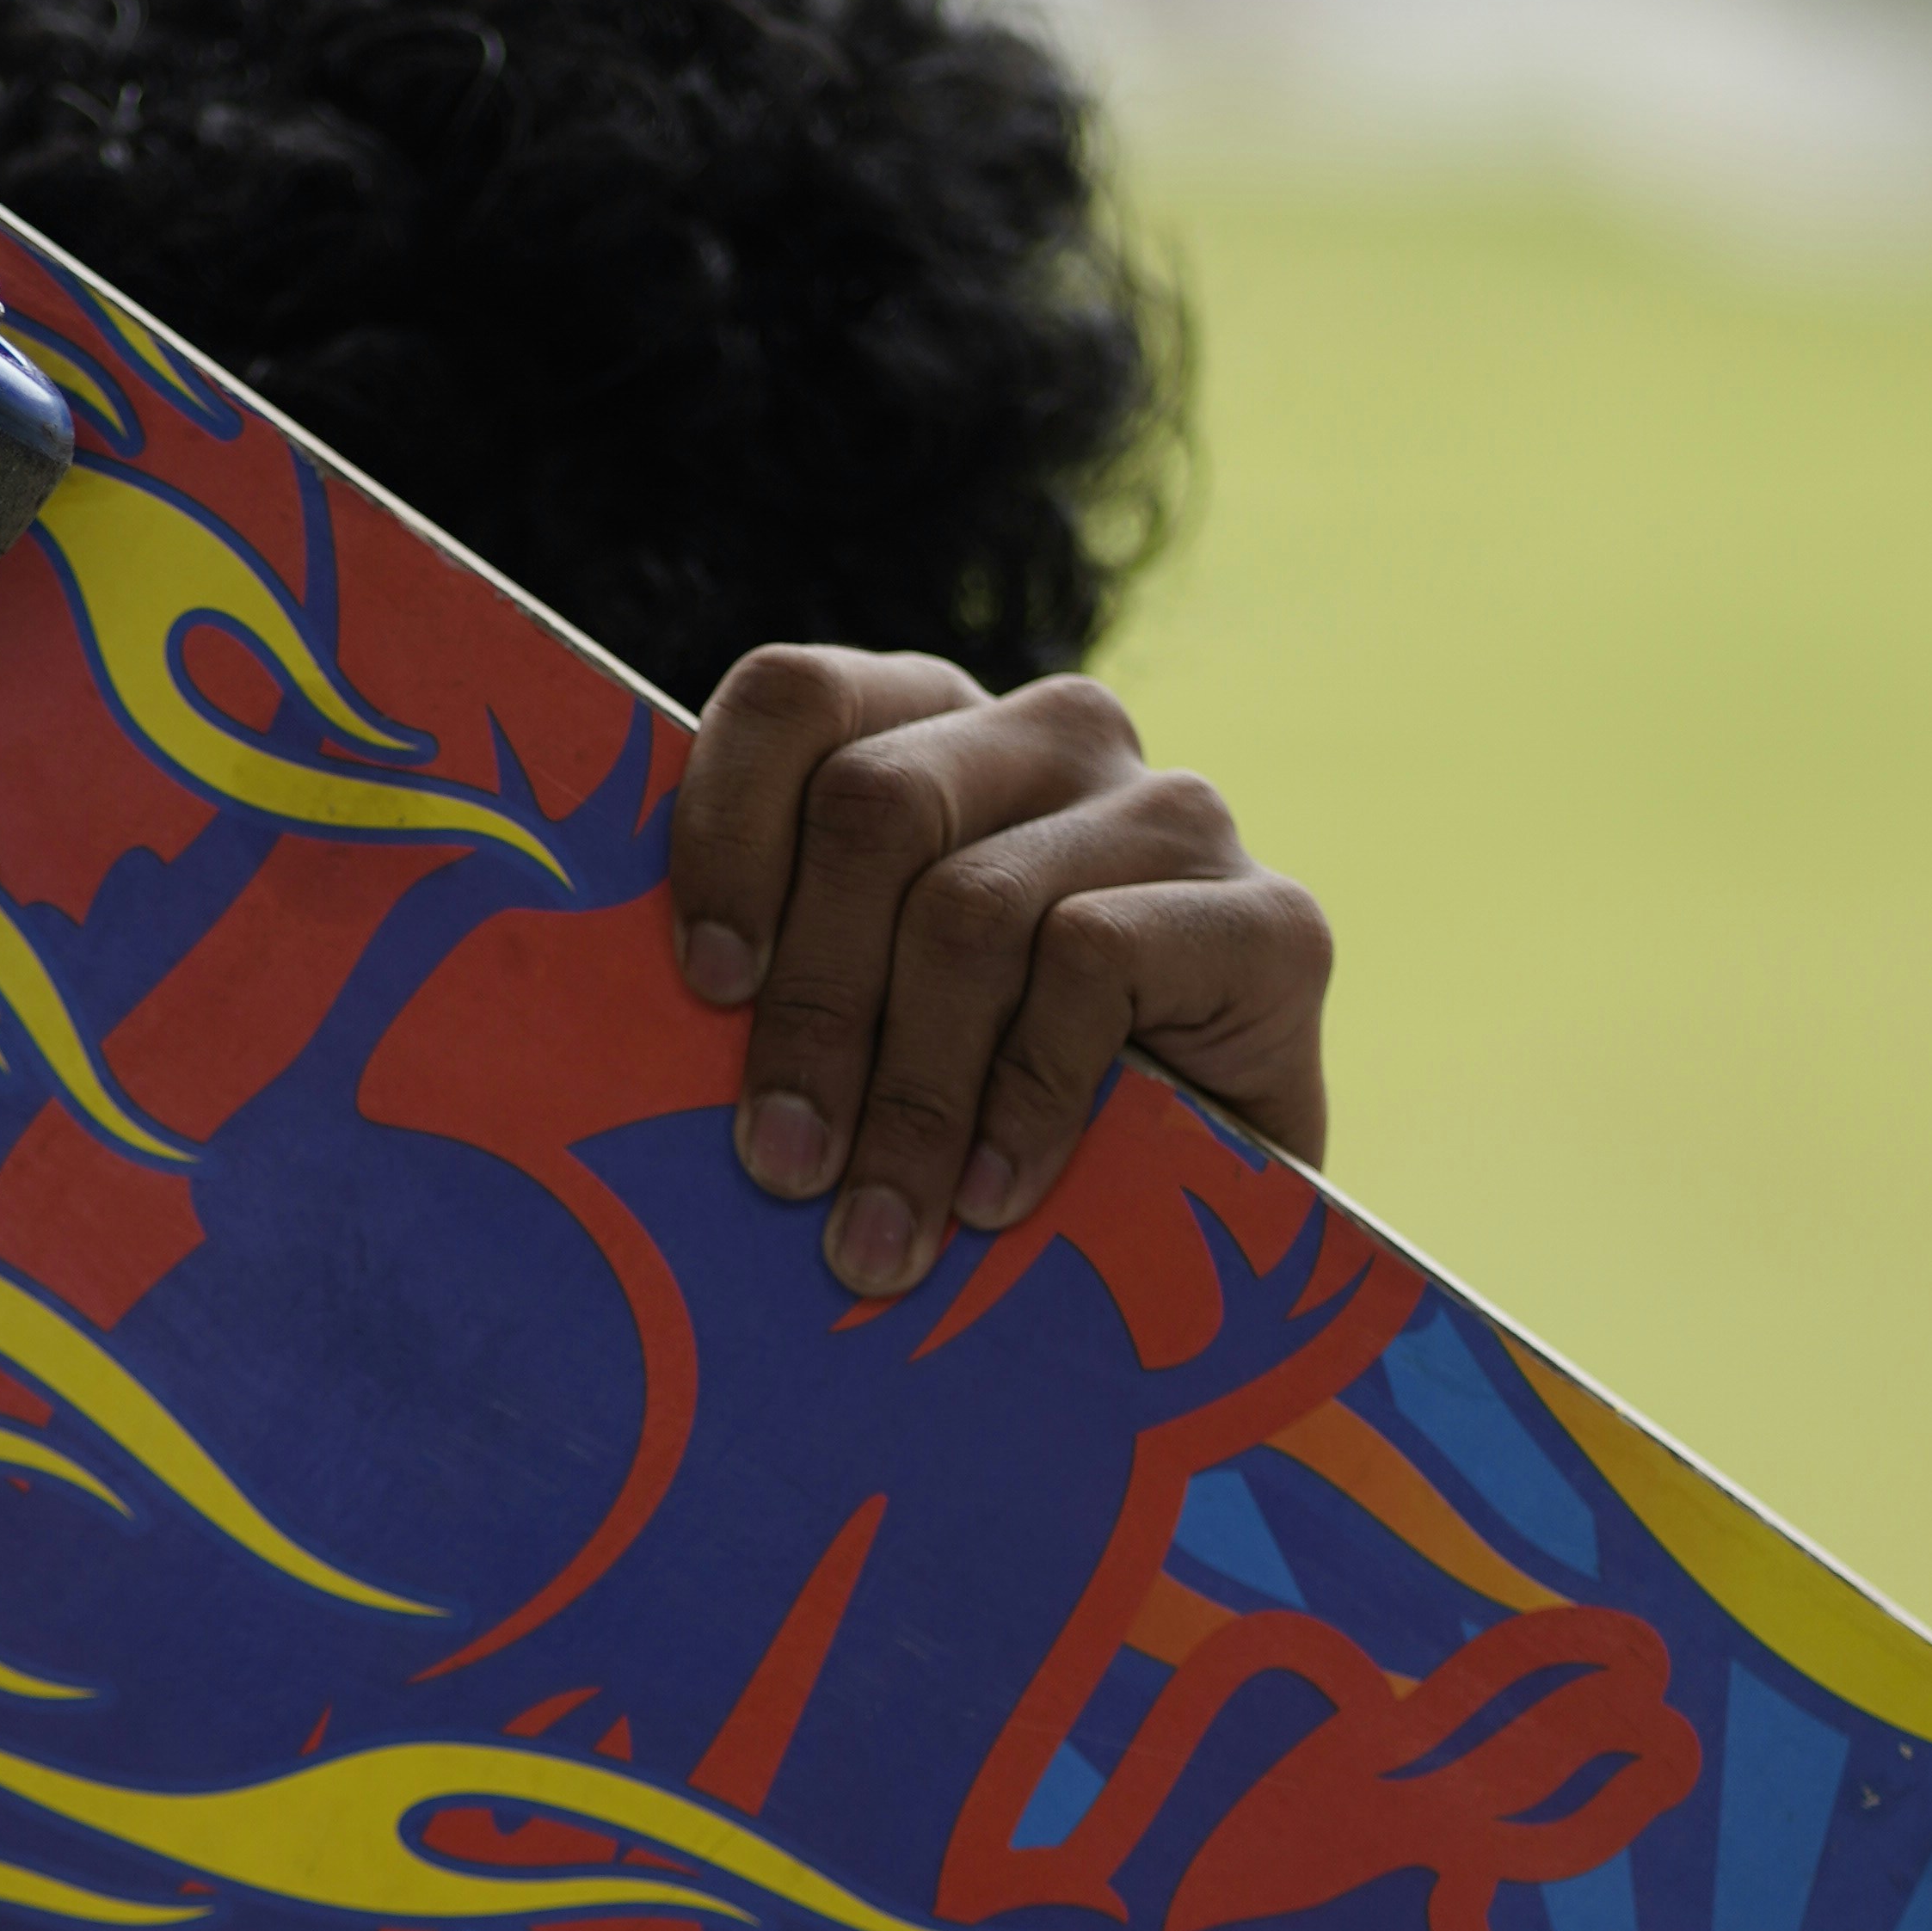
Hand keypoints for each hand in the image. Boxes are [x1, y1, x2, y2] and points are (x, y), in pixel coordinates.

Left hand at [667, 648, 1330, 1300]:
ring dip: (908, 1094)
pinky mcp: (1271, 914)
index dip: (729, 828)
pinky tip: (997, 1196)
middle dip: (813, 1006)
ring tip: (875, 1234)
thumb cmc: (988, 1111)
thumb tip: (660, 1022)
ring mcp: (1171, 812)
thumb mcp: (869, 1021)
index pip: (796, 696)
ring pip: (972, 909)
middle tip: (778, 1164)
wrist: (1209, 1211)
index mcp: (931, 728)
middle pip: (875, 811)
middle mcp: (1055, 733)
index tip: (704, 983)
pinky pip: (1095, 964)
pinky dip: (1025, 1099)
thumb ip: (787, 973)